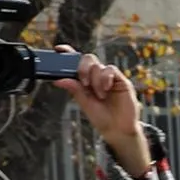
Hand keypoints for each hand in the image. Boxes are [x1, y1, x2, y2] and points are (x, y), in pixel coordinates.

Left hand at [54, 54, 151, 177]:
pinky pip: (110, 70)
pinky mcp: (121, 80)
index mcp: (85, 80)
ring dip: (95, 79)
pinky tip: (106, 89)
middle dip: (82, 68)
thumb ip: (74, 89)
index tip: (59, 50)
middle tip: (84, 82)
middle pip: (87, 59)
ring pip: (98, 65)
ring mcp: (108, 78)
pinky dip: (105, 78)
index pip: (76, 62)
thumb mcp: (85, 103)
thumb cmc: (101, 118)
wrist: (118, 130)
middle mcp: (96, 76)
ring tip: (100, 95)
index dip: (67, 53)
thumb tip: (59, 79)